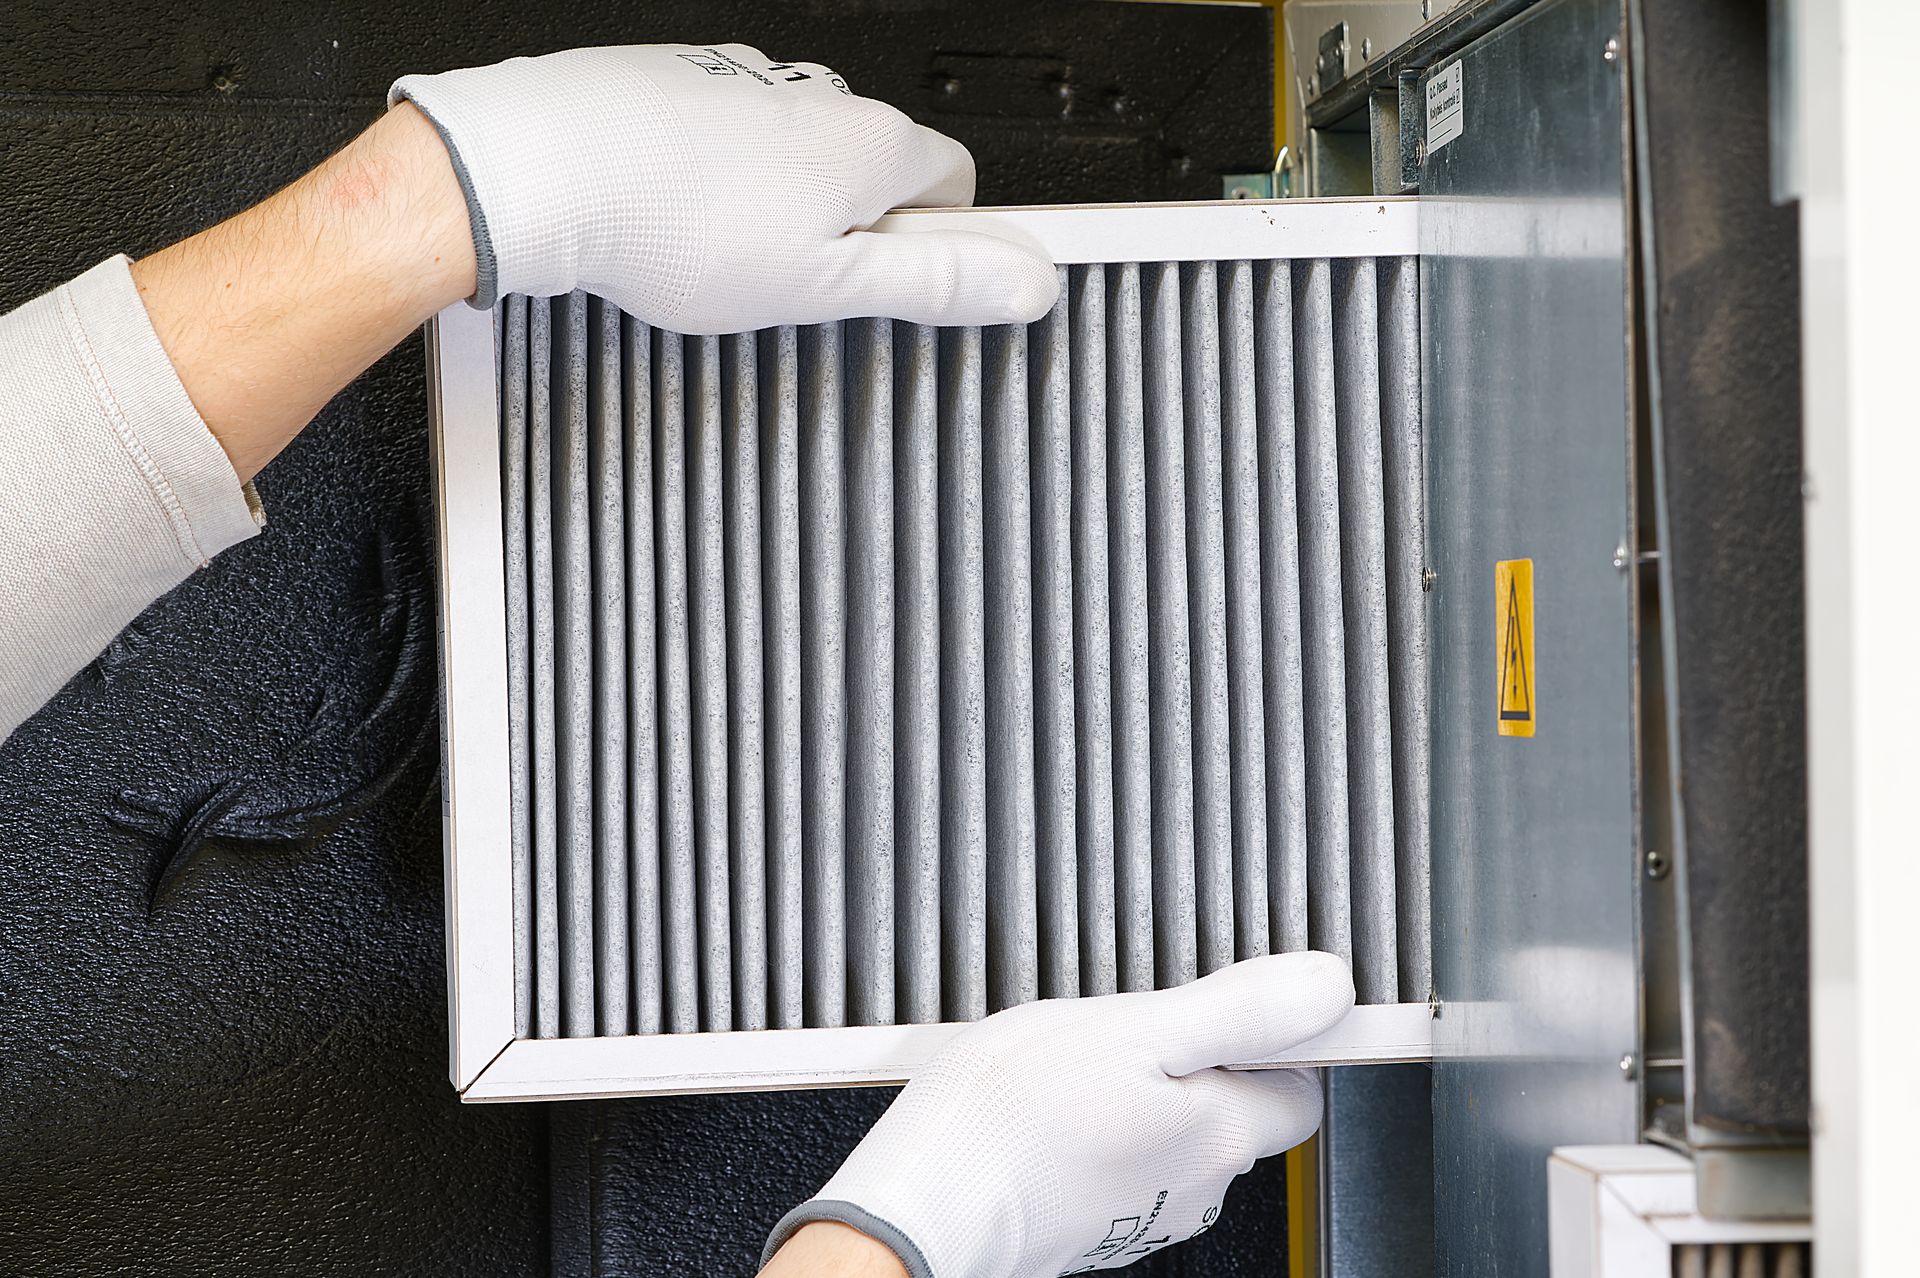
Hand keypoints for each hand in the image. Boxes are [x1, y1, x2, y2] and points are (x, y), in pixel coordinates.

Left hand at [390, 44, 1058, 332]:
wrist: (545, 168)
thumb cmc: (671, 225)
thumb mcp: (825, 288)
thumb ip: (934, 287)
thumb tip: (1028, 284)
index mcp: (872, 144)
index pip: (958, 189)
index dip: (937, 249)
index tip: (905, 286)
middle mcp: (819, 98)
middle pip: (875, 173)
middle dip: (852, 234)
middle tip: (802, 290)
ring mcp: (748, 84)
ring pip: (799, 158)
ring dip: (782, 208)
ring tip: (725, 260)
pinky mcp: (684, 85)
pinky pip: (729, 142)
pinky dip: (717, 182)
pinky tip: (679, 224)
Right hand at [764, 952, 1354, 1277]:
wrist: (925, 1205)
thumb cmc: (1012, 1121)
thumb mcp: (1134, 1029)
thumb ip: (1240, 1009)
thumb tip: (1327, 987)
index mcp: (1218, 1134)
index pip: (1300, 1091)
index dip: (1273, 1040)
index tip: (1229, 1007)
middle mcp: (1194, 1186)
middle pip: (1232, 1110)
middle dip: (1194, 1060)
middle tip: (1132, 1025)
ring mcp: (1140, 1212)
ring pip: (1170, 1132)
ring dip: (1140, 1091)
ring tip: (1079, 1062)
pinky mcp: (1089, 1222)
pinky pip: (1118, 1156)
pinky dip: (1097, 1125)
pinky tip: (1049, 1103)